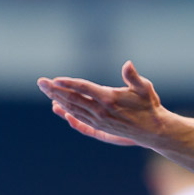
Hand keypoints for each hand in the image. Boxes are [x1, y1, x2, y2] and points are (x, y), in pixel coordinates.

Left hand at [37, 61, 169, 147]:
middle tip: (40, 82)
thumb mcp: (145, 88)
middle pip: (73, 99)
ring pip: (73, 108)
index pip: (84, 89)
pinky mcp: (99, 127)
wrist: (153, 131)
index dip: (69, 83)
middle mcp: (100, 111)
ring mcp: (98, 120)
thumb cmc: (149, 106)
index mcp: (109, 99)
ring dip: (58, 99)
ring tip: (46, 90)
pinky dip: (66, 111)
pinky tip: (58, 107)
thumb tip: (128, 64)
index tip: (55, 79)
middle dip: (55, 90)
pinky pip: (78, 118)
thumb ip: (133, 76)